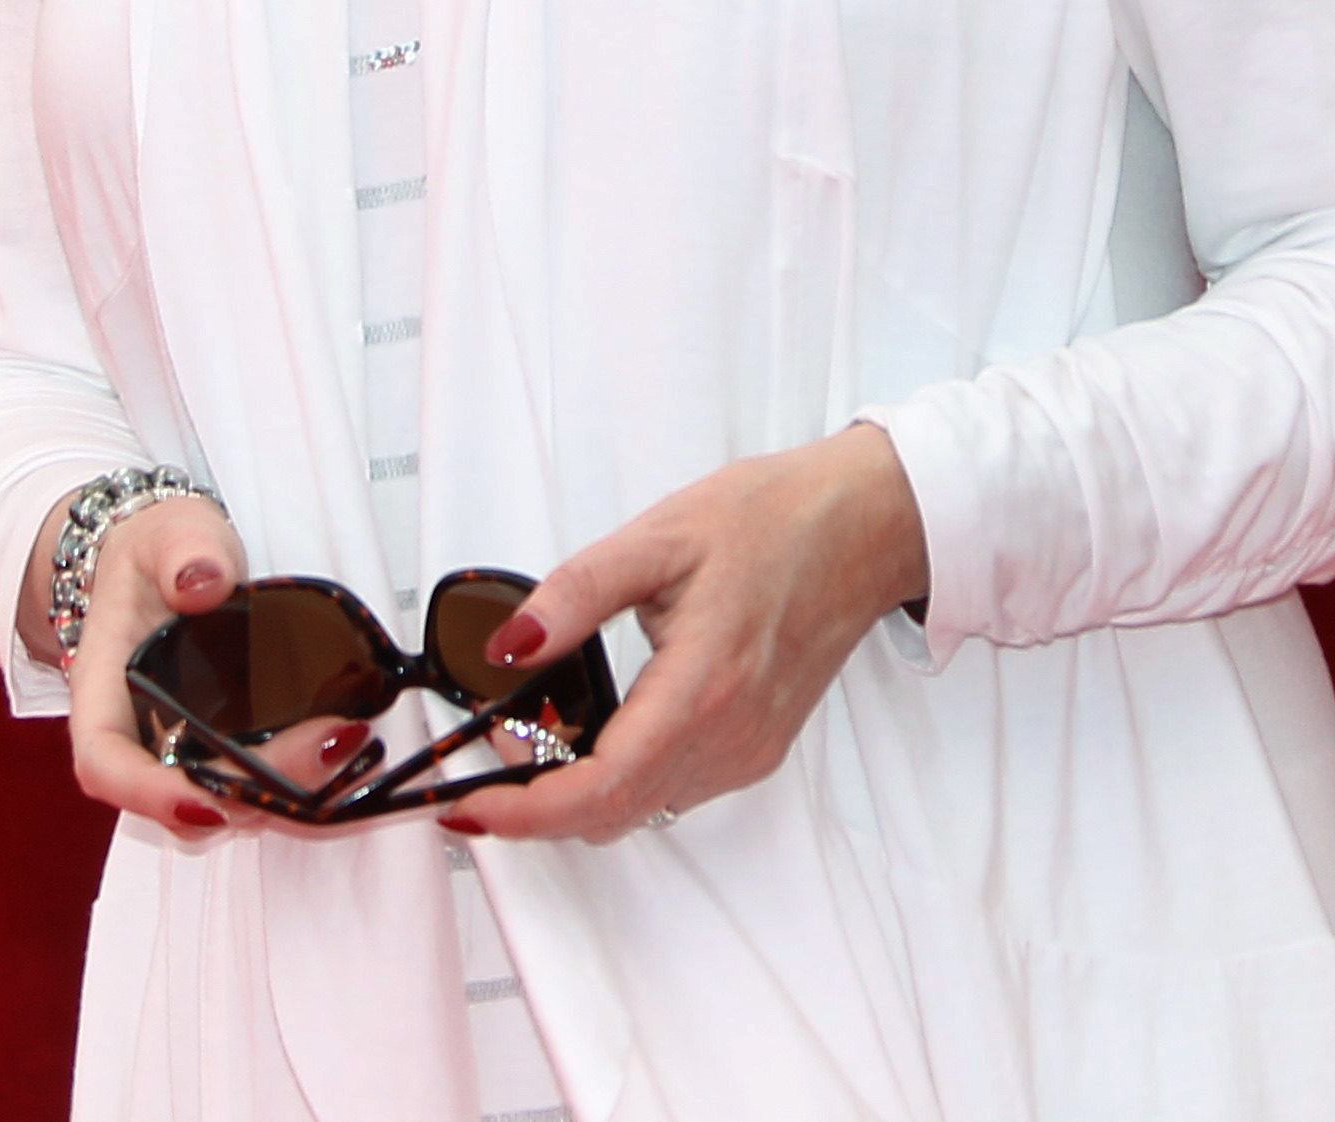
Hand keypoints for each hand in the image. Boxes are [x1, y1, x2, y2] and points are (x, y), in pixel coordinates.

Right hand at [27, 490, 370, 841]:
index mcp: (104, 692)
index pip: (106, 764)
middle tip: (327, 745)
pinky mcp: (222, 745)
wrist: (166, 558)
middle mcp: (138, 736)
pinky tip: (344, 747)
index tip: (206, 804)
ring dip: (282, 792)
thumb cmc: (156, 553)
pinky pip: (250, 780)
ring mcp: (180, 748)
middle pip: (180, 798)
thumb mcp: (167, 534)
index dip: (148, 797)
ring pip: (221, 803)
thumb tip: (201, 582)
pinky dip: (294, 778)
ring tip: (347, 742)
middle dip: (251, 794)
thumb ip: (183, 552)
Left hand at [436, 424, 929, 847]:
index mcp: (702, 689)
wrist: (865, 525)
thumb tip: (510, 646)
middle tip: (491, 753)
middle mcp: (730, 737)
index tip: (469, 807)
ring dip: (581, 791)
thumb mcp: (659, 538)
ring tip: (541, 731)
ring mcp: (748, 751)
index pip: (597, 791)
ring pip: (641, 809)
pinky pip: (674, 790)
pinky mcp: (758, 748)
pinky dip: (625, 777)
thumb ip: (575, 595)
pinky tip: (604, 725)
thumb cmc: (777, 520)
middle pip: (612, 814)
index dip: (523, 814)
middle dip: (537, 802)